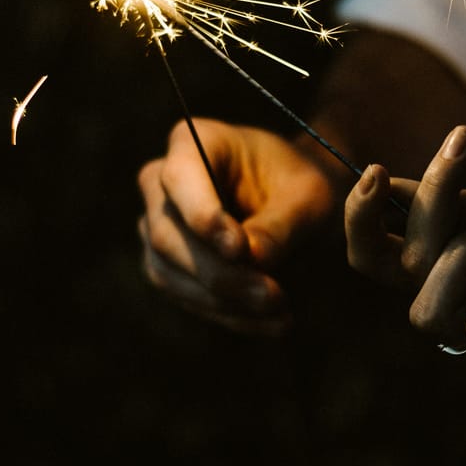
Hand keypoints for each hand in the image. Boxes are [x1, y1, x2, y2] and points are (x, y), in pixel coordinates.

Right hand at [138, 118, 340, 335]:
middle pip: (167, 233)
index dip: (203, 216)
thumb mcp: (309, 198)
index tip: (239, 249)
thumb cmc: (302, 187)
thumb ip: (279, 225)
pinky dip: (229, 315)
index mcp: (194, 141)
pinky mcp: (167, 266)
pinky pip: (186, 298)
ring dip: (225, 301)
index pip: (180, 178)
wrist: (300, 205)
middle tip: (273, 294)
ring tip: (280, 311)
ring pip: (169, 273)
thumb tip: (250, 259)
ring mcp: (156, 226)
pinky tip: (272, 323)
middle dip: (220, 272)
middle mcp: (161, 182)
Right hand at [346, 126, 465, 377]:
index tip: (376, 171)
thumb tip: (381, 186)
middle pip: (388, 279)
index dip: (359, 220)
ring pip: (426, 313)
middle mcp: (464, 304)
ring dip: (455, 254)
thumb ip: (447, 202)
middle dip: (416, 219)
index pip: (376, 258)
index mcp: (450, 267)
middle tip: (457, 168)